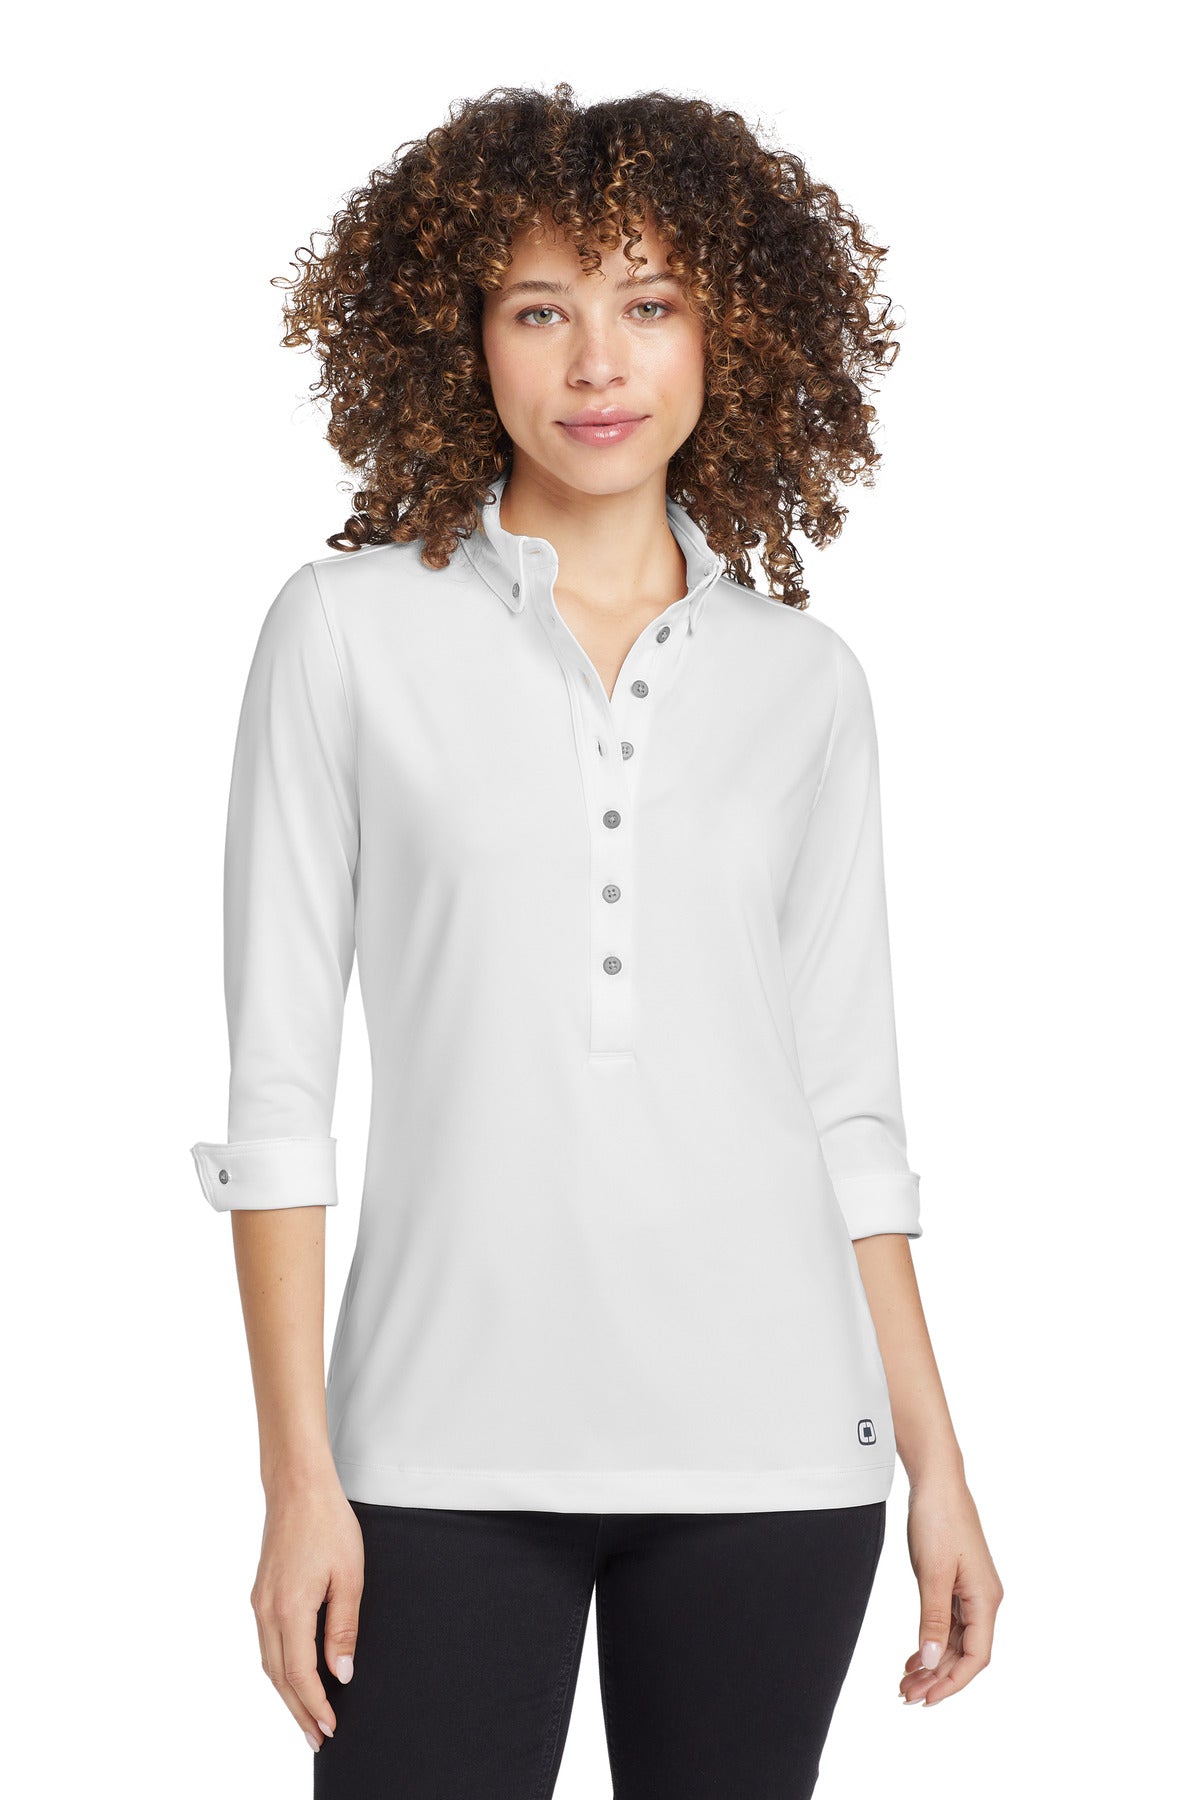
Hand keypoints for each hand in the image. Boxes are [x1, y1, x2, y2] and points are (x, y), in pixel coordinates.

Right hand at [250, 1474, 363, 1752]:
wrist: (297, 1486)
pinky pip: (267, 1643)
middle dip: (298, 1711)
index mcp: (290, 1608)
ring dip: (287, 1693)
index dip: (315, 1705)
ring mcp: (259, 1602)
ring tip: (307, 1716)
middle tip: (317, 1739)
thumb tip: (341, 1674)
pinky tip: (294, 1676)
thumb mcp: (350, 1576)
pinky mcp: (260, 1594)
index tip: (330, 1727)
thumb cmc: (328, 1523)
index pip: (299, 1674)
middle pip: (278, 1677)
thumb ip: (343, 1628)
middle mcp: (266, 1611)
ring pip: (268, 1663)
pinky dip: (280, 1668)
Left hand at [899, 1472, 1002, 1706]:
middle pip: (965, 1653)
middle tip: (905, 1695)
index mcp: (985, 1598)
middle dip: (938, 1677)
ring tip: (905, 1682)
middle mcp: (984, 1598)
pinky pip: (948, 1623)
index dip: (953, 1683)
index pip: (977, 1656)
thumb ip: (934, 1620)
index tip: (927, 1699)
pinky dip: (932, 1641)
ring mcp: (971, 1590)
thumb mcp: (932, 1572)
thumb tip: (934, 1662)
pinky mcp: (957, 1581)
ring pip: (955, 1640)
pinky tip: (914, 1656)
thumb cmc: (938, 1519)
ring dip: (933, 1662)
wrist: (936, 1480)